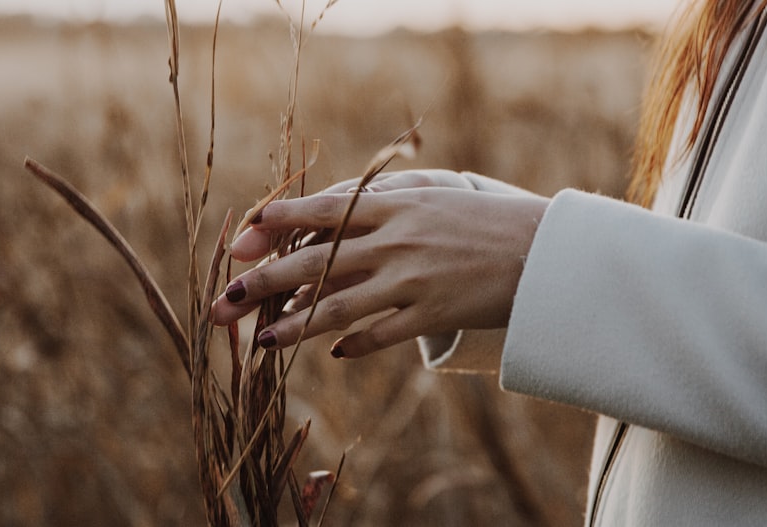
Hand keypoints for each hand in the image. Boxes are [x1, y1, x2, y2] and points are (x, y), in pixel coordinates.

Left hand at [211, 178, 548, 357]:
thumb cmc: (482, 221)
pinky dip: (354, 345)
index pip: (320, 212)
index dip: (276, 224)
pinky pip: (380, 334)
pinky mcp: (432, 312)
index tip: (240, 240)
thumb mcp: (430, 200)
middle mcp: (395, 240)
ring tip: (262, 341)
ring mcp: (412, 279)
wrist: (542, 249)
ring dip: (294, 326)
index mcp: (393, 205)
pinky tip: (333, 354)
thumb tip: (331, 229)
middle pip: (314, 263)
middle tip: (224, 302)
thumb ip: (382, 211)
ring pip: (338, 307)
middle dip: (263, 282)